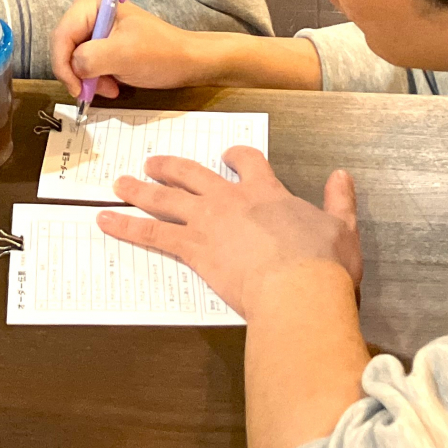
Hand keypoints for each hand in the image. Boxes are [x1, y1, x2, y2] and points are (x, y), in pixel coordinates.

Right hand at [50, 0, 210, 99]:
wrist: (188, 62)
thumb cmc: (160, 54)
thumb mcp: (123, 55)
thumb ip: (90, 58)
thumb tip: (73, 68)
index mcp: (92, 2)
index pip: (62, 35)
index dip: (63, 65)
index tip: (77, 90)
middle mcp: (89, 10)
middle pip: (65, 47)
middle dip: (78, 73)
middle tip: (94, 91)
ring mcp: (96, 27)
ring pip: (74, 59)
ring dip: (89, 79)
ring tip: (110, 89)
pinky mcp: (103, 43)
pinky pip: (86, 63)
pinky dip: (96, 78)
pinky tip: (113, 85)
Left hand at [100, 147, 361, 318]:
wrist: (297, 291)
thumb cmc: (322, 265)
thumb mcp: (341, 228)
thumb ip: (339, 201)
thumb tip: (342, 176)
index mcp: (267, 192)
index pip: (247, 161)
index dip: (236, 156)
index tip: (229, 155)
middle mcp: (231, 200)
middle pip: (192, 174)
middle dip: (170, 166)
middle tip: (152, 162)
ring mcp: (208, 222)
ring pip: (164, 198)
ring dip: (139, 189)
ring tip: (119, 183)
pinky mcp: (192, 248)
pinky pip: (150, 232)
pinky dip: (125, 225)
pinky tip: (105, 220)